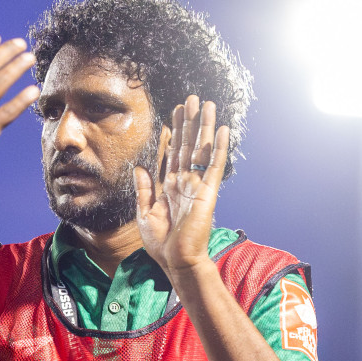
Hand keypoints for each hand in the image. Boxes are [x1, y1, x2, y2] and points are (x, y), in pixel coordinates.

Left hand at [134, 95, 228, 276]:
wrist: (176, 261)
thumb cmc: (161, 243)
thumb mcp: (145, 213)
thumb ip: (144, 189)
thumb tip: (139, 167)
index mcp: (170, 186)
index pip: (172, 153)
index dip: (173, 133)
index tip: (173, 114)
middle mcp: (185, 181)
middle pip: (188, 145)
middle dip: (189, 122)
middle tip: (190, 99)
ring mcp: (197, 185)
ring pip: (202, 149)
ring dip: (205, 127)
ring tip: (207, 104)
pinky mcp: (208, 192)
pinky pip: (215, 166)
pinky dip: (219, 147)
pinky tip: (223, 130)